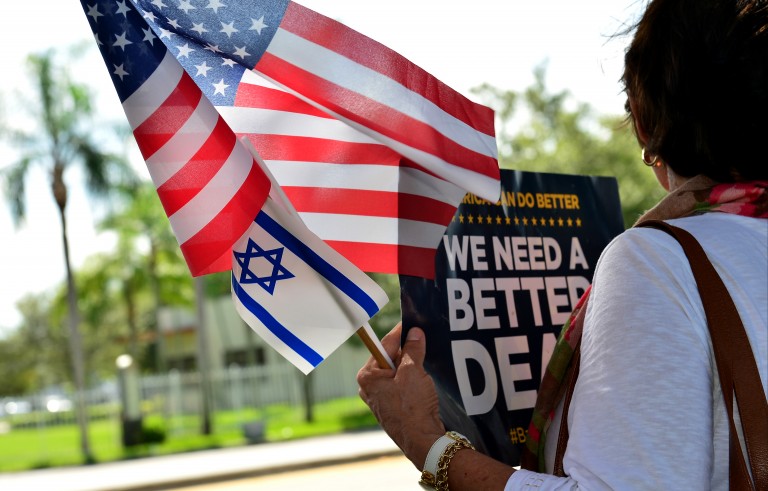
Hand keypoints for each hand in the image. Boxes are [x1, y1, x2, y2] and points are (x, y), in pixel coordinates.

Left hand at [357, 322, 445, 468]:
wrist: (421, 440)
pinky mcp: (392, 407)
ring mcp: (380, 398)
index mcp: (367, 375)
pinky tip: (422, 378)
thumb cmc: (412, 407)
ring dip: (410, 364)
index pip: (384, 345)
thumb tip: (415, 333)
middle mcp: (369, 387)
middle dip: (406, 349)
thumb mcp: (413, 371)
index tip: (412, 322)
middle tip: (422, 338)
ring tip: (425, 357)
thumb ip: (413, 349)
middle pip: (389, 358)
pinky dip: (411, 379)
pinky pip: (401, 385)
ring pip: (396, 372)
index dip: (401, 332)